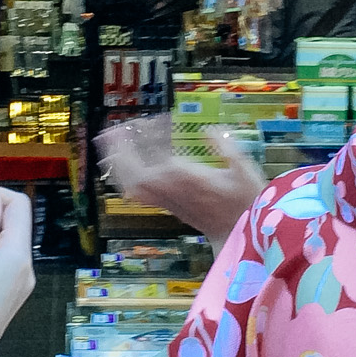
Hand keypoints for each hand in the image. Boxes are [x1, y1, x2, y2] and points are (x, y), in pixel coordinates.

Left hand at [97, 116, 265, 243]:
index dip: (148, 135)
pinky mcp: (166, 206)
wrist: (239, 235)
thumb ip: (225, 145)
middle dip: (120, 150)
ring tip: (111, 144)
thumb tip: (209, 129)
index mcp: (187, 177)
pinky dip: (126, 179)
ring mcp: (166, 200)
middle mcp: (171, 189)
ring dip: (119, 164)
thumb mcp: (242, 169)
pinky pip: (139, 193)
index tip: (146, 121)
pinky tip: (123, 168)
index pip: (157, 152)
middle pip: (134, 170)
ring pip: (132, 183)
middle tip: (114, 131)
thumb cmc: (244, 203)